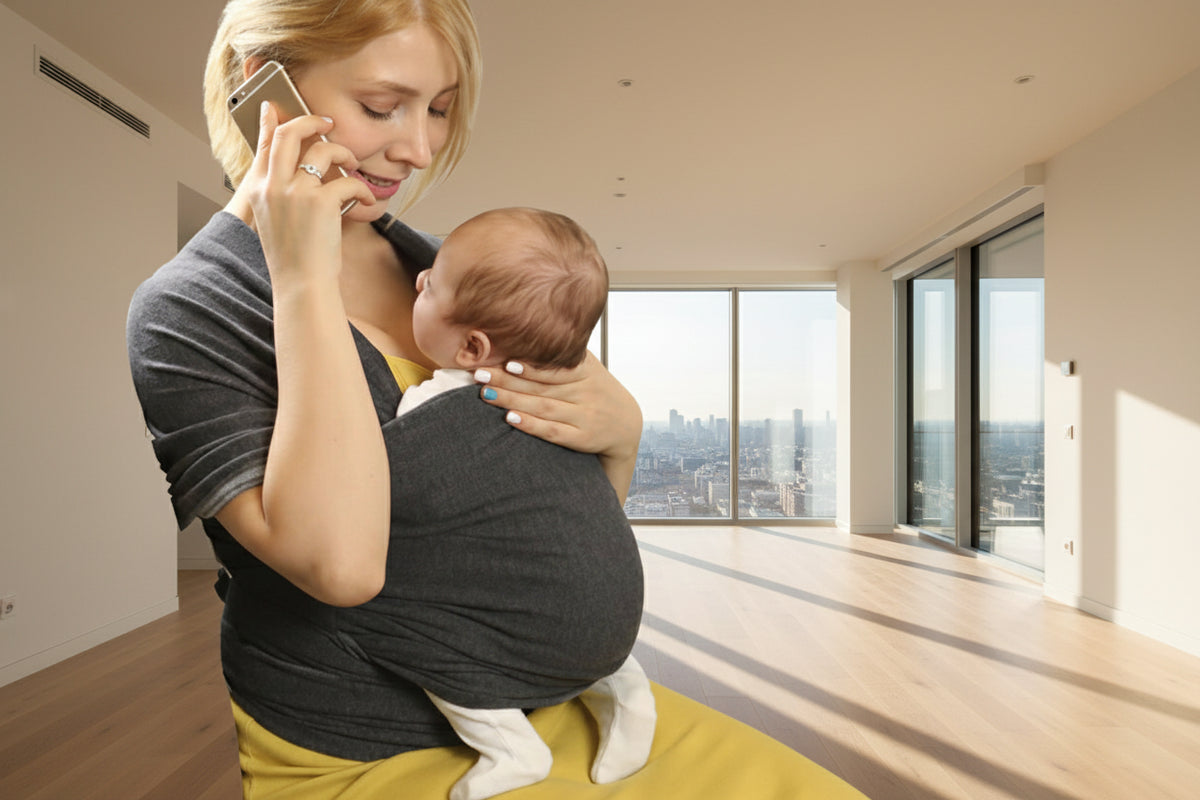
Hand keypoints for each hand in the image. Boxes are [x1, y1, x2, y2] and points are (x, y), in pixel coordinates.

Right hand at [241, 102, 374, 286]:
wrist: (301, 284)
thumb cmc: (294, 257)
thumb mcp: (276, 220)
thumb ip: (280, 192)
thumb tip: (300, 170)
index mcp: (259, 190)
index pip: (264, 144)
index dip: (271, 121)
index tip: (275, 106)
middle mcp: (273, 186)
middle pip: (289, 133)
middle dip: (311, 121)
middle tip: (327, 123)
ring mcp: (295, 192)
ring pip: (323, 151)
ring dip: (344, 153)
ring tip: (353, 165)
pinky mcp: (320, 202)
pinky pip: (347, 181)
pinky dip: (360, 188)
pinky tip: (363, 198)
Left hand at [475, 351, 642, 461]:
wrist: (626, 425)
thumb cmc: (598, 391)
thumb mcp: (590, 368)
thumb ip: (566, 355)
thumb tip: (530, 331)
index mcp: (586, 371)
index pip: (554, 366)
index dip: (530, 364)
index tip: (504, 358)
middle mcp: (585, 392)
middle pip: (542, 386)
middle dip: (508, 380)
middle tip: (481, 374)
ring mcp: (584, 416)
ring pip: (543, 407)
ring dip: (513, 401)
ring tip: (487, 394)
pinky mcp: (581, 438)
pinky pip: (553, 432)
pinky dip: (531, 425)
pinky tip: (511, 419)